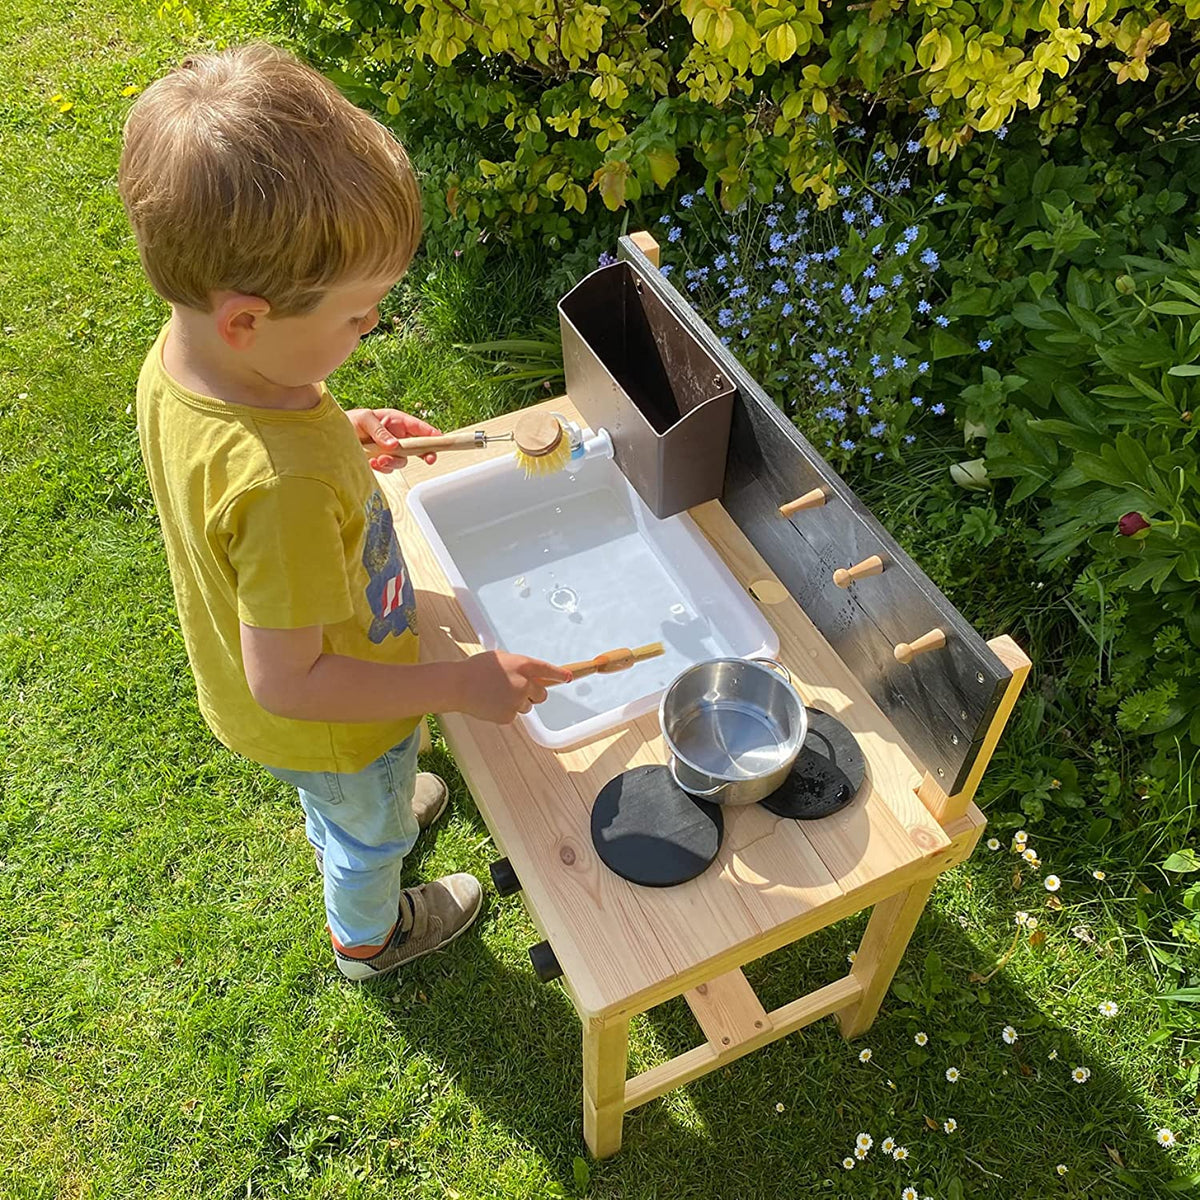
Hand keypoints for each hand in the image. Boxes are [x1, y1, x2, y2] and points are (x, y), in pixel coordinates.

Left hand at [346, 407, 441, 471]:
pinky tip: (372, 463)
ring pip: (402, 460)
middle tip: (429, 459)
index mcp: (396, 421)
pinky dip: (382, 467)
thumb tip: (394, 445)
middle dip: (424, 453)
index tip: (440, 439)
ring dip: (393, 462)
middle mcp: (396, 436)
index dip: (431, 433)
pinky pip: (388, 468)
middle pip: (417, 447)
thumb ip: (380, 431)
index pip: (418, 428)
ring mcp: (389, 450)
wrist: (331, 436)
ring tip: (379, 460)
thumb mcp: (365, 419)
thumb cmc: (349, 420)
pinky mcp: (381, 461)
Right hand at [458, 651, 572, 723]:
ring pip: (527, 706)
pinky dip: (505, 711)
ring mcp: (516, 700)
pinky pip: (514, 715)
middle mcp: (523, 683)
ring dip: (517, 702)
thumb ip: (518, 665)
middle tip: (518, 690)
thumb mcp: (500, 658)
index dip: (559, 675)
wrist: (458, 685)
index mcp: (522, 665)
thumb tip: (530, 675)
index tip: (568, 678)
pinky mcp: (508, 715)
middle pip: (542, 694)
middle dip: (534, 693)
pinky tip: (491, 703)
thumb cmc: (476, 669)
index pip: (548, 670)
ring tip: (497, 695)